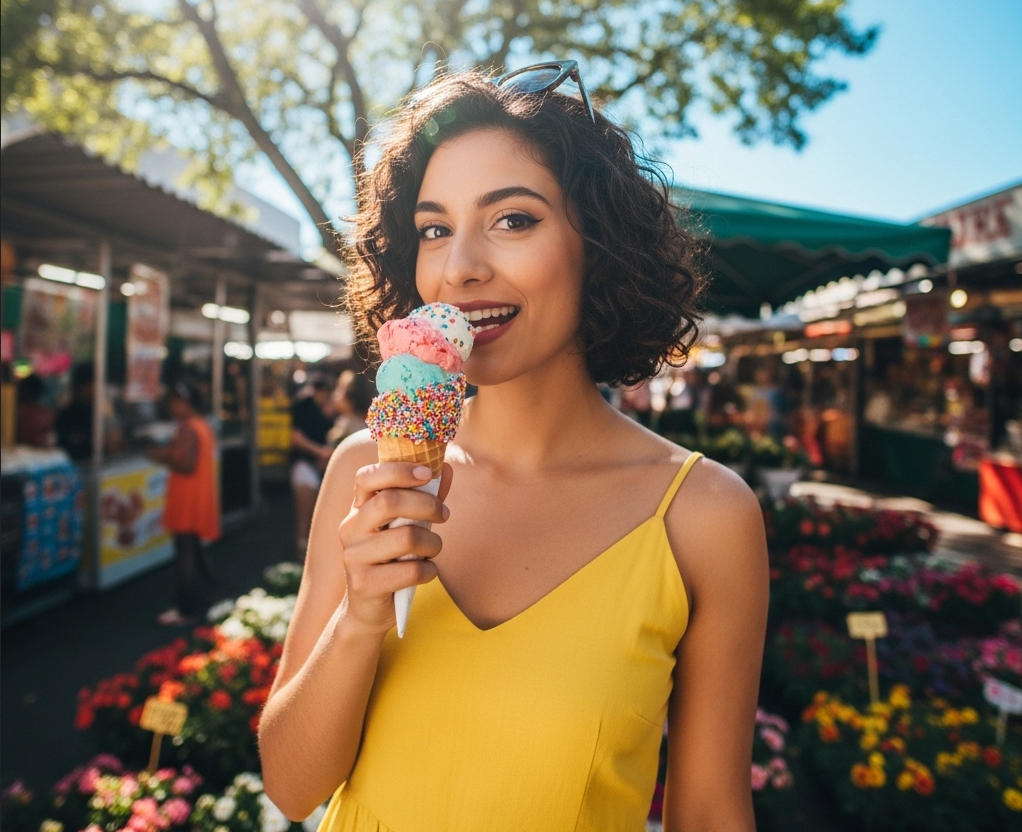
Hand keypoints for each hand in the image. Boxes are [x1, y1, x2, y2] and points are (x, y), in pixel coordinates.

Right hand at [338, 461, 451, 633]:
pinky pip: (410, 570)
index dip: (398, 470)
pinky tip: (425, 572)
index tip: (426, 473)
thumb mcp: (405, 526)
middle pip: (389, 502)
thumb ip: (423, 497)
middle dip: (426, 505)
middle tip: (443, 514)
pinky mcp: (365, 584)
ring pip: (406, 537)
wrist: (368, 610)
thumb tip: (445, 467)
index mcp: (358, 510)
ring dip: (433, 543)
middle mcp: (350, 529)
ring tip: (433, 550)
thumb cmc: (392, 560)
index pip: (367, 477)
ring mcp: (354, 557)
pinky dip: (428, 570)